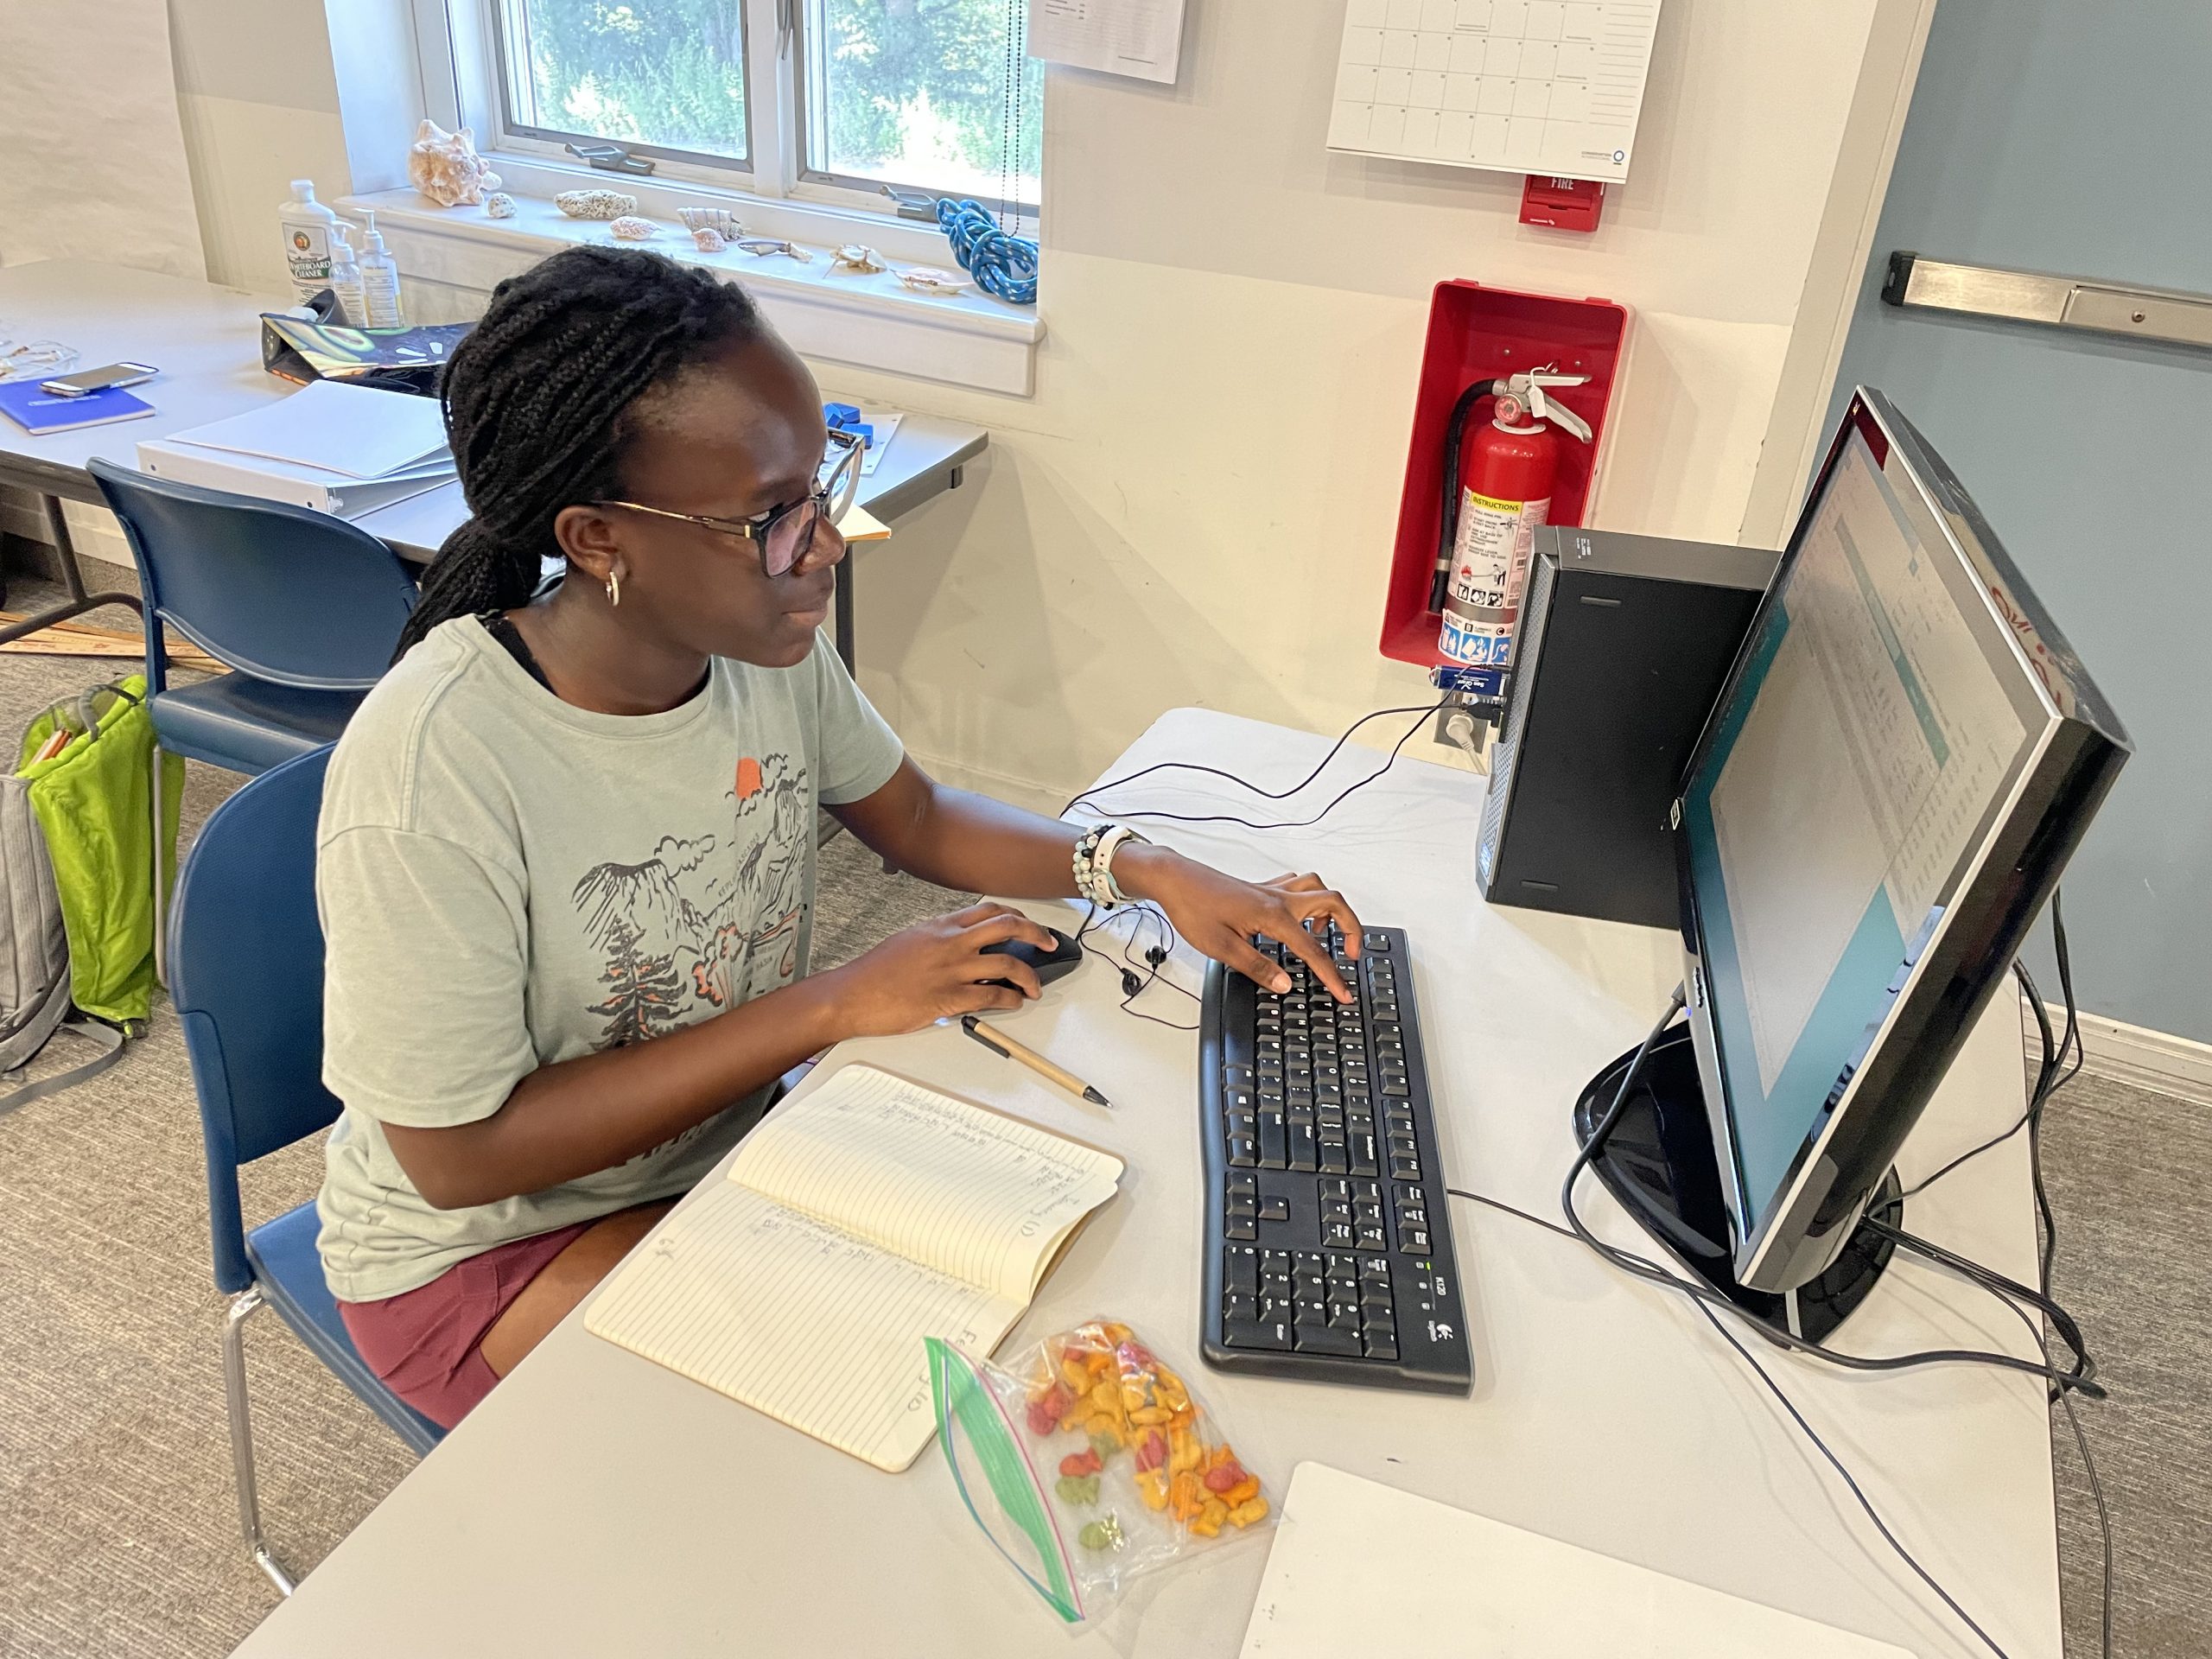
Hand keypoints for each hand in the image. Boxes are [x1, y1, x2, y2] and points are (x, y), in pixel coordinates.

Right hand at [822, 902, 1063, 1037]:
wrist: (852, 994)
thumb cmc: (874, 972)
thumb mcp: (908, 939)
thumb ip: (937, 937)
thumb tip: (960, 943)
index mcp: (940, 926)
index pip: (989, 910)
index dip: (1016, 915)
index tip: (1028, 924)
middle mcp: (950, 942)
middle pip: (1007, 927)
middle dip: (1036, 933)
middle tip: (1049, 944)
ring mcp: (952, 970)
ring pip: (1007, 963)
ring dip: (1029, 976)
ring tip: (1034, 986)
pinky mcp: (949, 998)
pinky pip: (992, 997)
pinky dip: (1010, 1000)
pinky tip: (1014, 1003)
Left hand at [1114, 847, 1362, 1001]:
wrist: (1174, 879)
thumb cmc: (1193, 908)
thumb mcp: (1221, 948)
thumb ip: (1257, 967)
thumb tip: (1285, 984)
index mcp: (1273, 916)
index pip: (1313, 950)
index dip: (1332, 975)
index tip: (1343, 992)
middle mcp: (1278, 899)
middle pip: (1334, 902)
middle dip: (1352, 928)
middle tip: (1351, 954)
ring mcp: (1271, 890)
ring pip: (1318, 888)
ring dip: (1332, 910)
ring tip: (1326, 934)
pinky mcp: (1261, 888)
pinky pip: (1297, 886)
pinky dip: (1309, 899)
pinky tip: (1299, 915)